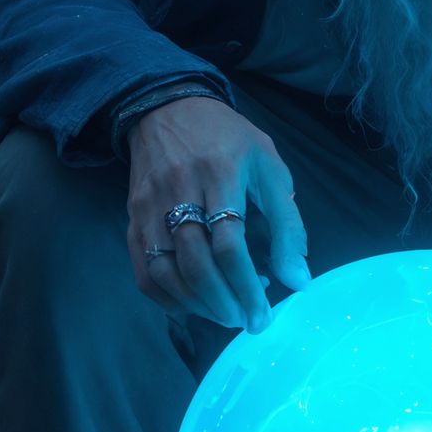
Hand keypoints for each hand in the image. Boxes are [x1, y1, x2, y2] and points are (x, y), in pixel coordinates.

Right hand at [127, 94, 310, 331]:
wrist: (167, 109)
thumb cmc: (228, 139)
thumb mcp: (269, 167)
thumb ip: (287, 223)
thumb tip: (298, 279)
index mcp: (221, 173)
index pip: (229, 243)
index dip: (247, 285)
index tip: (263, 312)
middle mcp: (179, 190)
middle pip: (196, 263)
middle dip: (224, 302)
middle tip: (245, 321)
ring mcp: (149, 206)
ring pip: (165, 271)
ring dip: (197, 305)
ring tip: (224, 314)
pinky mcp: (133, 218)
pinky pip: (143, 271)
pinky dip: (167, 298)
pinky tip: (192, 305)